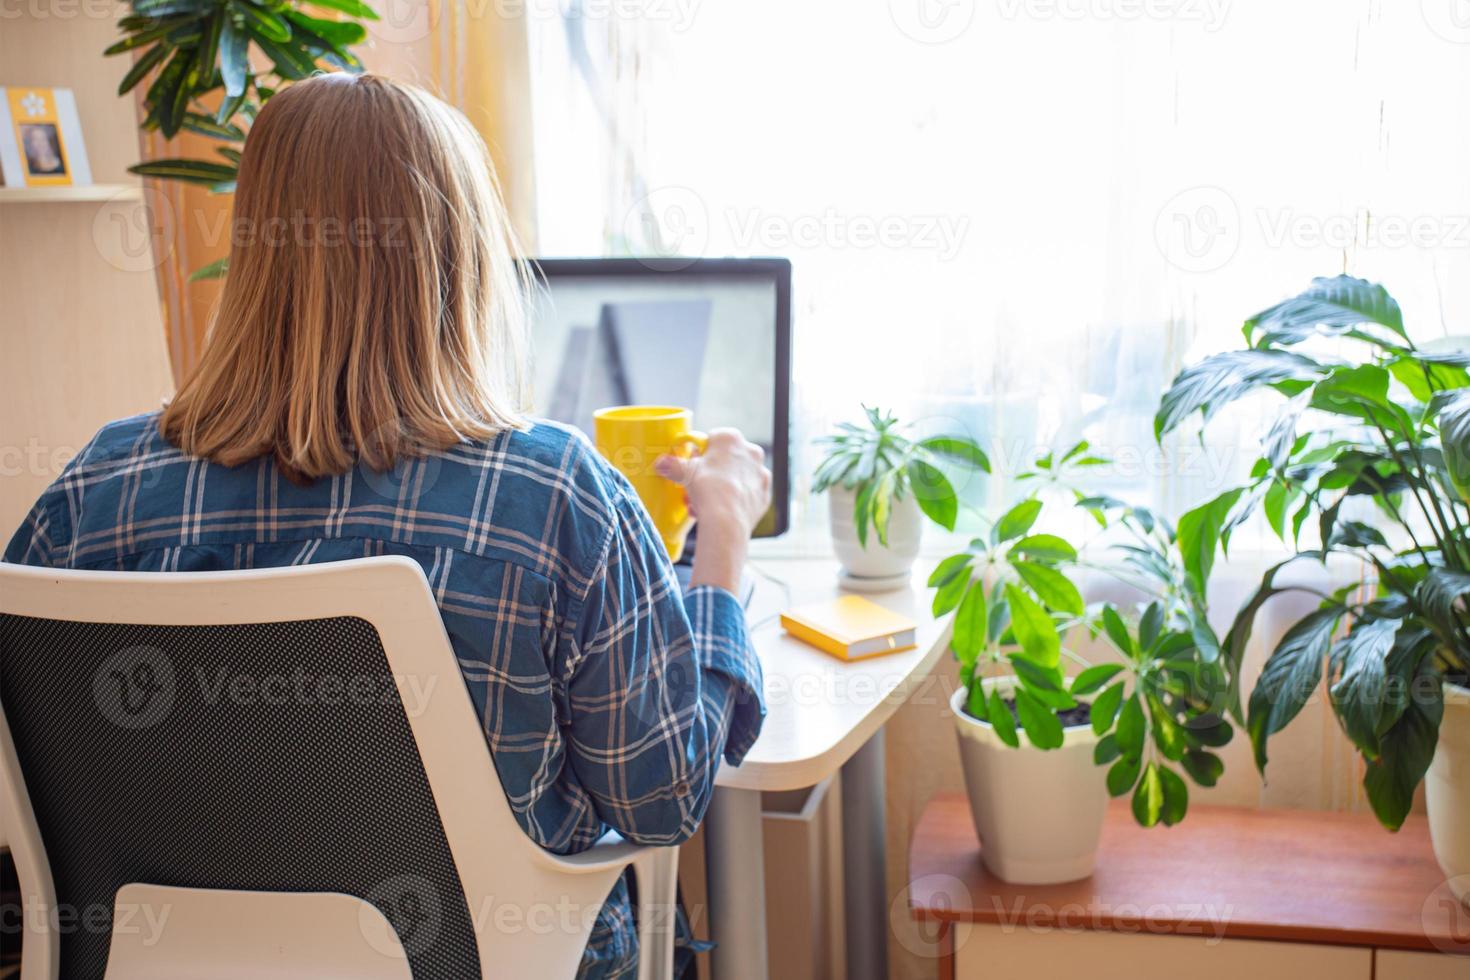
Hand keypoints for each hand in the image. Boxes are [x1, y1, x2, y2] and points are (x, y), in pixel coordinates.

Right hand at [655, 428, 771, 591]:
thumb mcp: (684, 473)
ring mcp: (761, 473)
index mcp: (731, 438)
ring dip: (723, 487)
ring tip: (706, 503)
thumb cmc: (708, 490)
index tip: (693, 465)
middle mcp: (751, 451)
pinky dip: (736, 500)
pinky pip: (747, 494)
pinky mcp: (765, 493)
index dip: (700, 452)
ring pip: (737, 477)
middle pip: (726, 459)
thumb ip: (672, 465)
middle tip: (698, 486)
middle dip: (712, 472)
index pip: (713, 438)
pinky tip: (723, 509)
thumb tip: (660, 463)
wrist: (728, 521)